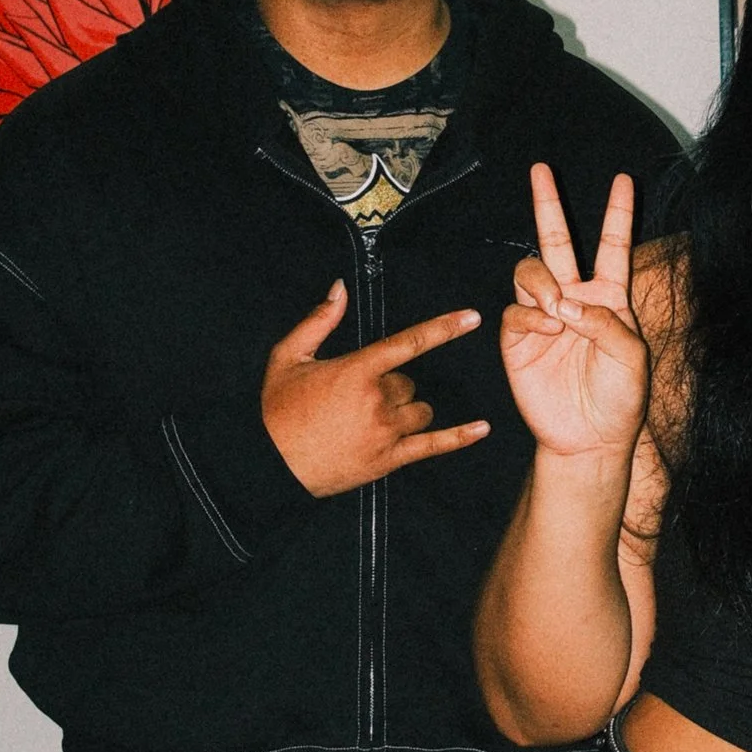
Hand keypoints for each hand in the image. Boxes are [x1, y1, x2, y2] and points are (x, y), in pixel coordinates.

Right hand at [262, 288, 486, 496]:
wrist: (270, 464)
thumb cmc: (276, 410)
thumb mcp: (288, 357)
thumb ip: (319, 321)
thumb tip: (340, 288)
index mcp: (356, 371)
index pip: (409, 343)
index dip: (443, 328)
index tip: (471, 318)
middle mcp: (377, 400)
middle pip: (408, 384)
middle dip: (390, 387)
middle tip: (355, 400)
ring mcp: (386, 432)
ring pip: (420, 411)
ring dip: (405, 411)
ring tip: (371, 419)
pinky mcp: (389, 460)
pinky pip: (433, 446)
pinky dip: (459, 437)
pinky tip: (481, 428)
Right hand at [499, 166, 650, 464]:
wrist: (589, 437)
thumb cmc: (620, 398)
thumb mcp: (631, 358)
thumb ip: (604, 323)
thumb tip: (565, 304)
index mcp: (609, 297)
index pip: (613, 246)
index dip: (618, 213)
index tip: (624, 180)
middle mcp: (575, 298)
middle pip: (557, 241)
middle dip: (549, 204)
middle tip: (541, 170)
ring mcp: (544, 316)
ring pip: (530, 271)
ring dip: (541, 282)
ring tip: (556, 309)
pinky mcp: (519, 339)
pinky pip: (516, 310)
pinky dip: (531, 315)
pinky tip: (549, 329)